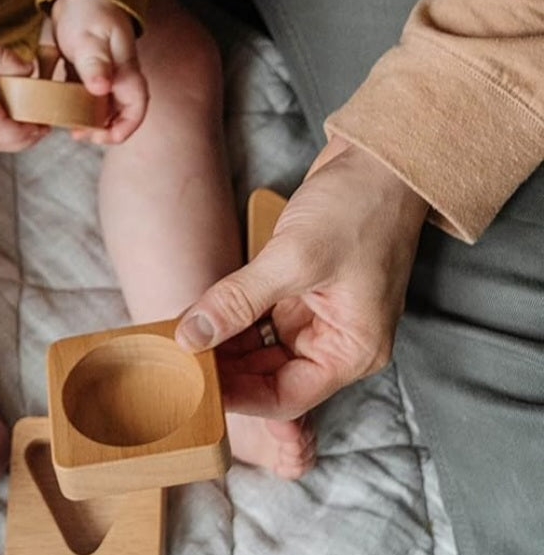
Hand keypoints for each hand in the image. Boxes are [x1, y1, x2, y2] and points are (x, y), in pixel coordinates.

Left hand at [49, 0, 147, 143]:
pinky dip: (70, 104)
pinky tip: (54, 105)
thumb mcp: (90, 36)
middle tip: (76, 133)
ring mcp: (99, 76)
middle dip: (99, 130)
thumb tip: (101, 89)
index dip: (123, 129)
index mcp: (124, 72)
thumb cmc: (91, 10)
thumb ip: (95, 63)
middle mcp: (115, 78)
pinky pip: (80, 95)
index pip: (135, 110)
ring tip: (64, 124)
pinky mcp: (84, 72)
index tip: (101, 137)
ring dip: (84, 120)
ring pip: (97, 108)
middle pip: (116, 115)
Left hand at [175, 138, 428, 416]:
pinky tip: (200, 314)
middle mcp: (339, 341)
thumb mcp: (294, 257)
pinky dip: (234, 318)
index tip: (193, 383)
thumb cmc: (357, 208)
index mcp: (352, 350)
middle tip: (175, 361)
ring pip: (263, 349)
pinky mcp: (305, 290)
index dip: (237, 396)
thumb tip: (190, 337)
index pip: (287, 397)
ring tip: (181, 339)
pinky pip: (263, 319)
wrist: (378, 158)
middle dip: (226, 370)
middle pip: (272, 376)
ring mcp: (321, 315)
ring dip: (225, 344)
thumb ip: (239, 301)